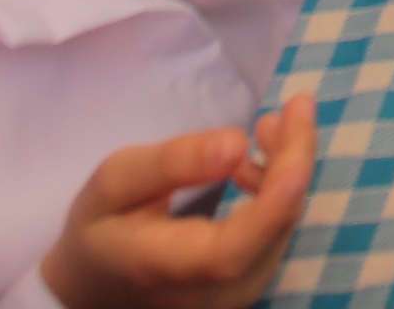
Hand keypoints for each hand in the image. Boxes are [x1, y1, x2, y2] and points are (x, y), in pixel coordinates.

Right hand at [40, 98, 317, 308]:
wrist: (97, 287)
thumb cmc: (102, 229)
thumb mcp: (114, 184)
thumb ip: (171, 164)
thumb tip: (236, 143)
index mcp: (166, 270)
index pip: (231, 250)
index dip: (274, 198)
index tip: (296, 134)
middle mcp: (209, 296)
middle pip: (271, 232)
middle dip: (293, 161)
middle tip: (295, 104)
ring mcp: (232, 299)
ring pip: (280, 232)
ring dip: (287, 173)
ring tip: (269, 125)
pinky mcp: (245, 289)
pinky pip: (273, 239)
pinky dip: (277, 195)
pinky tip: (255, 165)